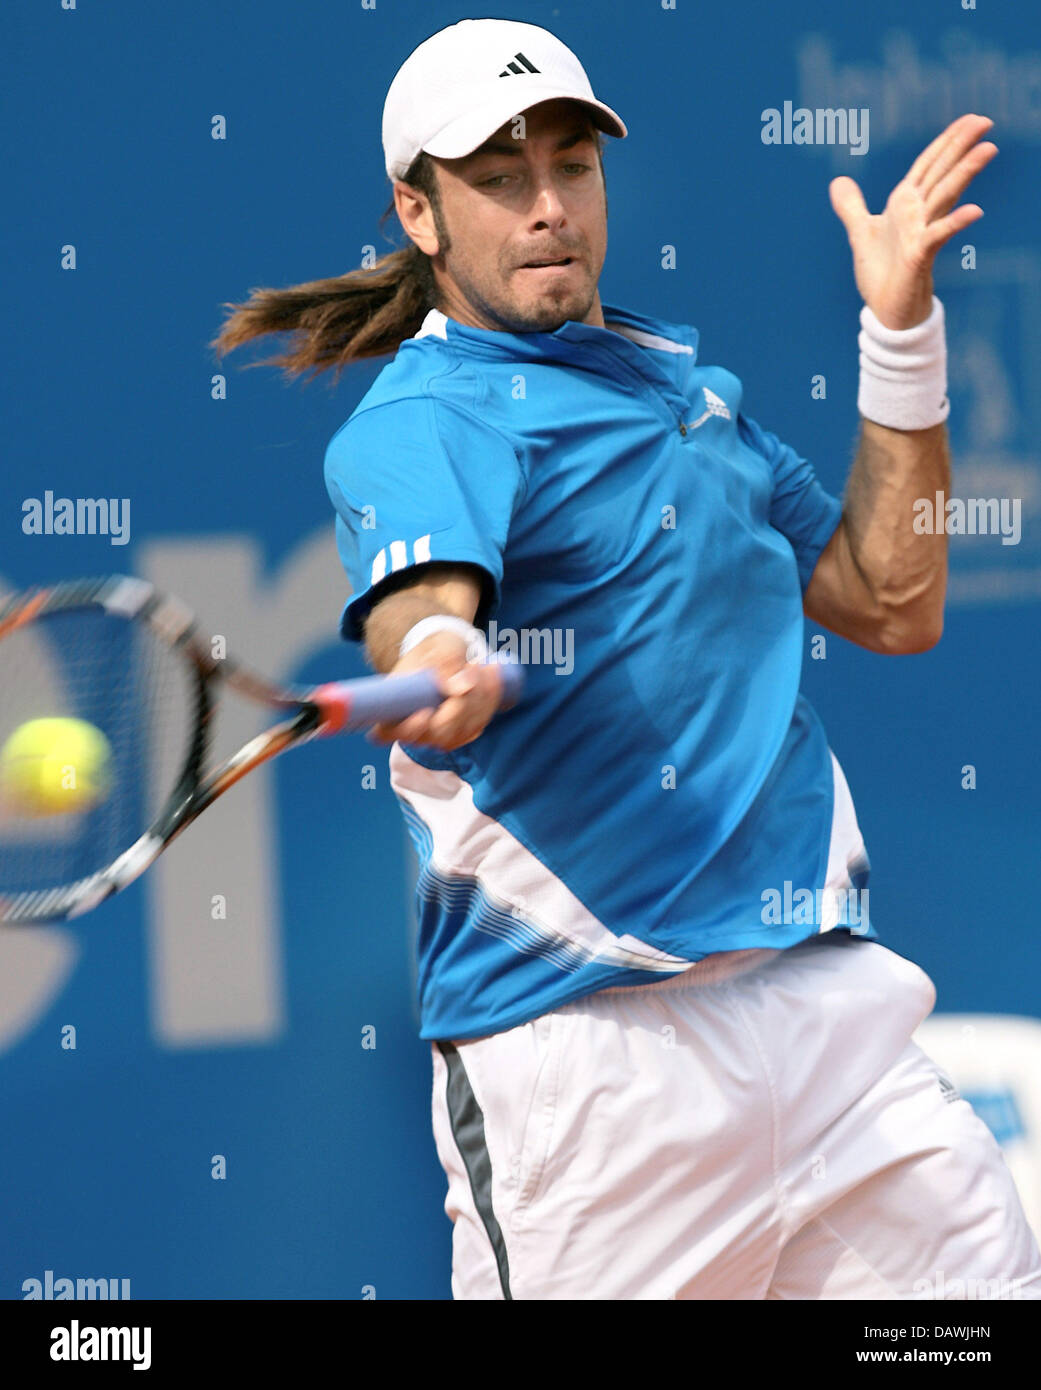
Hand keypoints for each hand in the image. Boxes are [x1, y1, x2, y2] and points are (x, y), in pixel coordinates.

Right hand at [368, 629, 505, 750]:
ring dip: (480, 696)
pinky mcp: (465, 732)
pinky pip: (482, 720)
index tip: (425, 713)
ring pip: (465, 728)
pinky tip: (491, 672)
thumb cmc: (431, 650)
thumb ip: (445, 663)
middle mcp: (415, 731)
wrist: (445, 652)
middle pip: (440, 733)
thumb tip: (462, 688)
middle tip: (471, 668)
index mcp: (392, 712)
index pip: (389, 732)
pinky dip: (490, 696)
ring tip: (481, 664)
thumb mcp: (435, 649)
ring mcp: (442, 736)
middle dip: (461, 704)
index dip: (408, 728)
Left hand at [829, 113, 997, 329]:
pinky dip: (956, 222)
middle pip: (942, 172)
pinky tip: (976, 211)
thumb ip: (851, 206)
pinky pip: (939, 235)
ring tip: (988, 150)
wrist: (886, 309)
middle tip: (986, 121)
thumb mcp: (861, 233)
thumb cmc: (881, 272)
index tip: (970, 118)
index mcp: (905, 204)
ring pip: (946, 196)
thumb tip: (838, 181)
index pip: (928, 164)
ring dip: (965, 172)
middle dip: (961, 146)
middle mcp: (918, 213)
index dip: (946, 141)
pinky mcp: (919, 255)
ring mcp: (922, 233)